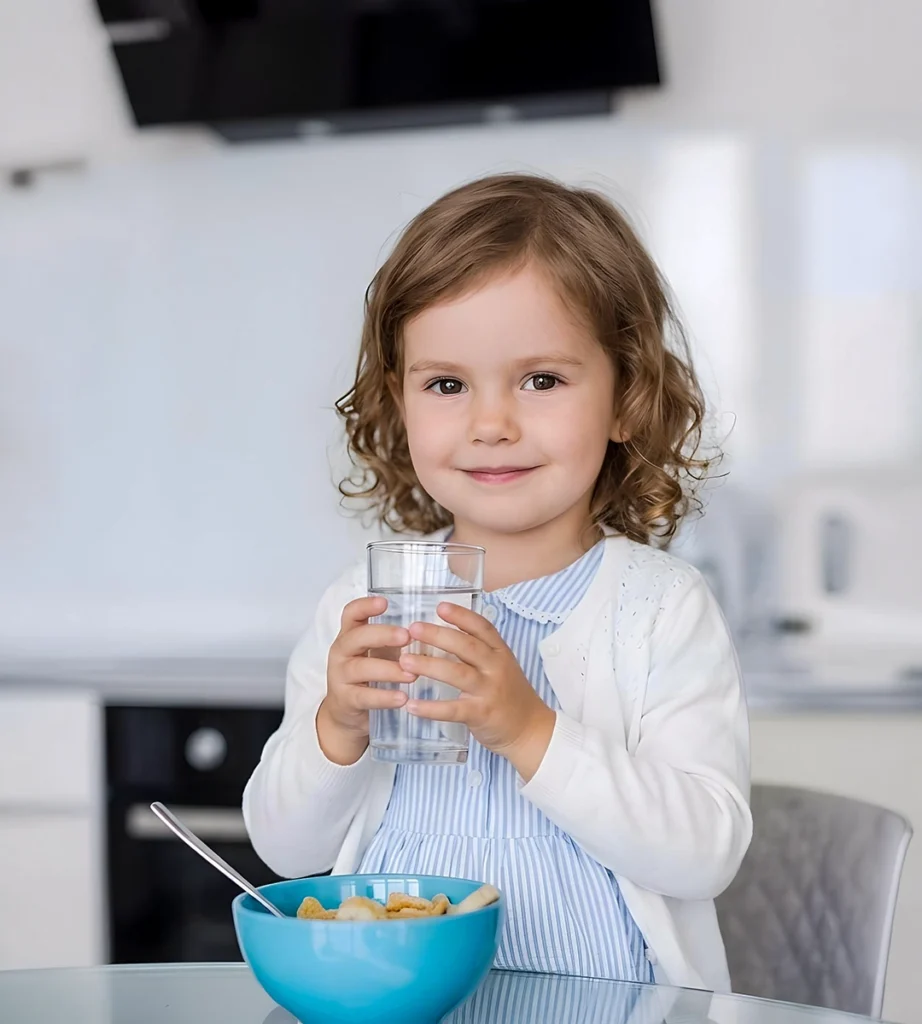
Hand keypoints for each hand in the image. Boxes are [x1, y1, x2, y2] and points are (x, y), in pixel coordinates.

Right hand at [317, 596, 416, 765]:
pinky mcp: (346, 699)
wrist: (347, 711)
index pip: (351, 613)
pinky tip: (402, 698)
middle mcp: (342, 652)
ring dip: (389, 670)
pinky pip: (364, 697)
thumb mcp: (378, 652)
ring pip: (361, 668)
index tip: (384, 602)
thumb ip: (395, 640)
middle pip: (356, 637)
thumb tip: (432, 628)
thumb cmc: (369, 675)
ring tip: (412, 674)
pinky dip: (384, 697)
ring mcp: (340, 676)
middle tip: (406, 636)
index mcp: (350, 635)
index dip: (365, 606)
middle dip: (382, 635)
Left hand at [398, 603, 555, 781]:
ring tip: (405, 661)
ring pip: (458, 673)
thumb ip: (477, 652)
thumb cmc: (509, 695)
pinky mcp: (481, 714)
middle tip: (413, 629)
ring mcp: (489, 691)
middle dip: (438, 635)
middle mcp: (496, 668)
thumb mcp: (500, 666)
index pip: (482, 628)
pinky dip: (431, 708)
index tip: (440, 606)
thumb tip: (441, 634)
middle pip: (467, 646)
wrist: (530, 729)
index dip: (461, 615)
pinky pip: (453, 709)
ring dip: (429, 666)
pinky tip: (411, 705)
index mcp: (500, 653)